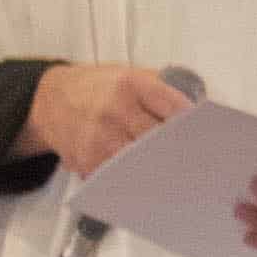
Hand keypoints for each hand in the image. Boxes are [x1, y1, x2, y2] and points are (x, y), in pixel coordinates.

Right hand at [16, 63, 195, 180]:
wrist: (51, 100)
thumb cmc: (96, 88)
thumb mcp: (128, 73)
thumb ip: (160, 89)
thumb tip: (197, 111)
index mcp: (130, 85)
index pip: (171, 107)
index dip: (192, 124)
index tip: (206, 136)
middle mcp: (114, 111)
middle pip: (158, 140)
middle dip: (178, 152)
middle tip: (199, 163)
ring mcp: (99, 139)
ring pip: (140, 164)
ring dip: (159, 171)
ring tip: (178, 178)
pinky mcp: (87, 161)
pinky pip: (118, 178)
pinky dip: (134, 181)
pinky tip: (147, 183)